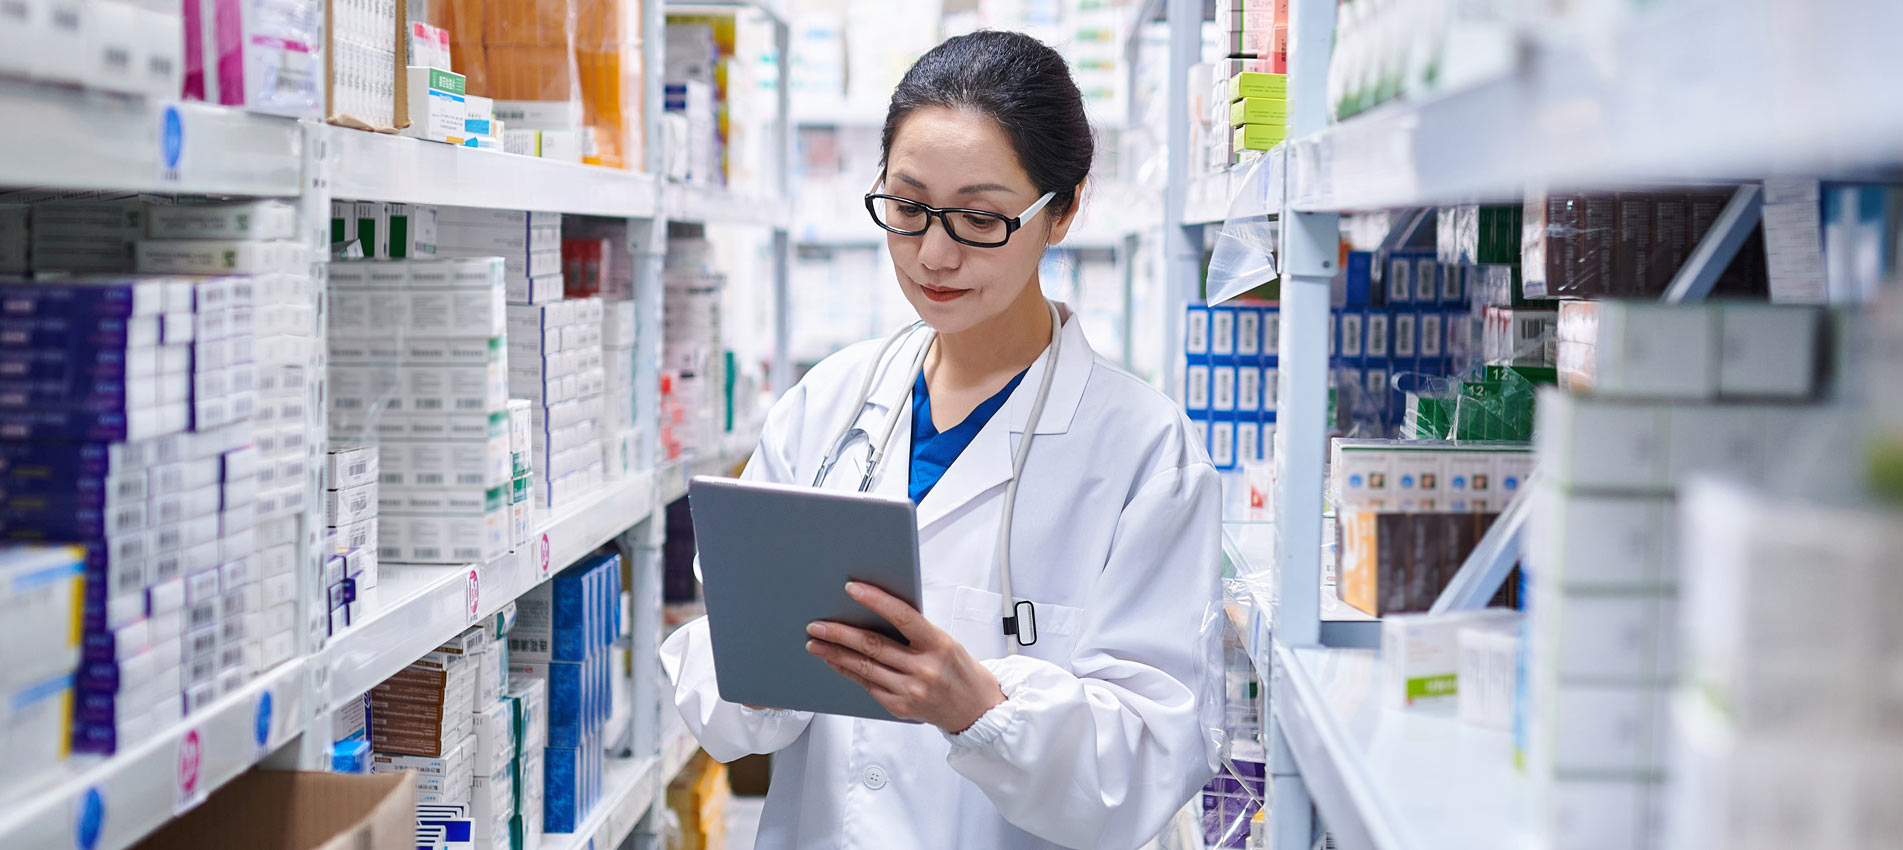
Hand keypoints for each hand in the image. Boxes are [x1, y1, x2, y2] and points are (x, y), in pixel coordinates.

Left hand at [806, 582, 1005, 733]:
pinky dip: (848, 671)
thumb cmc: (958, 669)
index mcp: (939, 644)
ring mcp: (911, 690)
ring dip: (835, 653)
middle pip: (874, 645)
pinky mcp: (900, 706)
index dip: (875, 600)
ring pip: (864, 667)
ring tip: (815, 642)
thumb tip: (874, 610)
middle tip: (817, 624)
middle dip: (840, 633)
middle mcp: (924, 668)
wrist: (975, 709)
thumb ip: (914, 630)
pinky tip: (834, 661)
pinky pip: (867, 685)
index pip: (903, 617)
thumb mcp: (945, 642)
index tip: (852, 588)